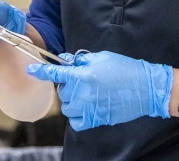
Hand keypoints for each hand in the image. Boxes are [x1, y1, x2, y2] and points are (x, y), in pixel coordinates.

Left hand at [27, 51, 172, 130]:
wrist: (145, 88)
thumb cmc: (125, 69)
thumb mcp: (103, 57)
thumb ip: (82, 60)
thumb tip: (66, 61)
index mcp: (85, 75)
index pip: (56, 73)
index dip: (42, 71)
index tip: (32, 70)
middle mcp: (84, 93)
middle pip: (63, 91)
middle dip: (69, 84)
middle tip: (83, 79)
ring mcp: (89, 108)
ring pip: (67, 107)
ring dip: (73, 100)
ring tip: (88, 93)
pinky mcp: (96, 119)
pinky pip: (76, 121)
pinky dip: (78, 115)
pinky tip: (87, 106)